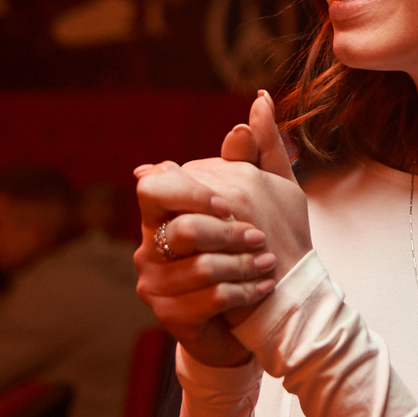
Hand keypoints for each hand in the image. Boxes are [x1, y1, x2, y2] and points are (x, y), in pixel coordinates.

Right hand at [132, 96, 309, 365]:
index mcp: (162, 212)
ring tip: (268, 264)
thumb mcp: (257, 197)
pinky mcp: (170, 316)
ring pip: (198, 268)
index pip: (155, 186)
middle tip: (260, 238)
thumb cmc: (248, 247)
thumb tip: (262, 99)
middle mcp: (149, 246)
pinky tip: (262, 288)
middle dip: (227, 234)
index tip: (230, 205)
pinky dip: (242, 293)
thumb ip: (255, 153)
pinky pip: (207, 301)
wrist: (248, 312)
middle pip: (180, 230)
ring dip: (241, 266)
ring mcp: (155, 284)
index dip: (192, 193)